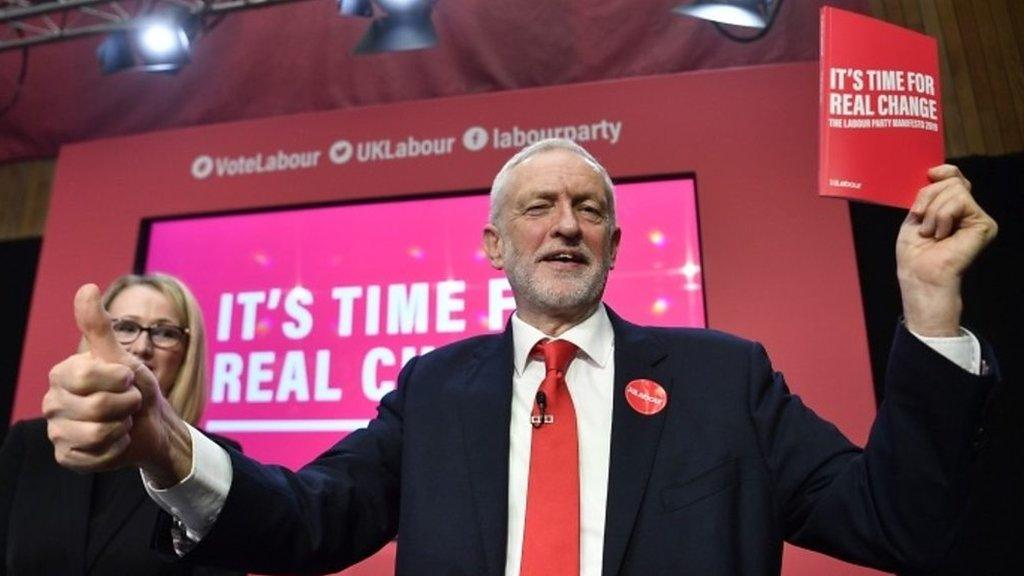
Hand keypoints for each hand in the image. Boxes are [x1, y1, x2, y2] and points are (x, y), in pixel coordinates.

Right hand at [43, 284, 192, 485]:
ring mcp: (58, 432)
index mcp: (62, 375)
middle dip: (127, 404)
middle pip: (96, 407)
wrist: (151, 423)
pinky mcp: (68, 458)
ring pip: (97, 433)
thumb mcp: (122, 356)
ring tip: (123, 420)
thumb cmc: (135, 386)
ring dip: (123, 426)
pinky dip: (118, 448)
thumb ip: (100, 327)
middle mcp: (52, 404)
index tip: (128, 378)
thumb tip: (86, 288)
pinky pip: (97, 456)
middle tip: (129, 402)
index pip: (86, 376)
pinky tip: (117, 441)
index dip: (118, 379)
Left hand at [897, 165, 997, 335]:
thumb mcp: (916, 214)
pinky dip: (942, 216)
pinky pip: (960, 201)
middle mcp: (968, 211)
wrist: (920, 273)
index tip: (930, 174)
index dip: (945, 171)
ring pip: (955, 189)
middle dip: (928, 197)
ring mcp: (977, 217)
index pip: (955, 177)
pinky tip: (942, 235)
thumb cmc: (914, 251)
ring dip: (933, 211)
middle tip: (920, 220)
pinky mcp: (984, 224)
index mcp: (951, 208)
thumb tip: (934, 171)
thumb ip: (928, 194)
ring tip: (931, 233)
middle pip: (952, 181)